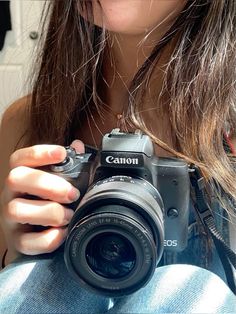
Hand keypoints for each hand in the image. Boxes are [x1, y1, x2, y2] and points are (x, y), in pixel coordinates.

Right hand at [1, 140, 84, 255]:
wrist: (35, 237)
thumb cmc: (48, 203)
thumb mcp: (56, 182)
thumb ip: (68, 164)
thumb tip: (78, 146)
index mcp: (21, 176)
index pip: (20, 158)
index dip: (39, 153)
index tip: (62, 153)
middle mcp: (10, 195)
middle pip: (16, 178)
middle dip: (48, 184)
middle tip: (72, 194)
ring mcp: (10, 219)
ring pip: (17, 210)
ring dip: (50, 212)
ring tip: (69, 215)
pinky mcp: (17, 242)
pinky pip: (27, 242)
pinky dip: (49, 238)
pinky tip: (63, 233)